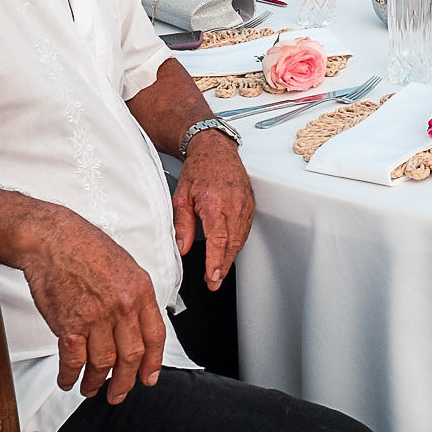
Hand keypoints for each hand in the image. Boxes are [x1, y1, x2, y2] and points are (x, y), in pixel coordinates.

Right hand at [17, 207, 168, 404]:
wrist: (52, 239)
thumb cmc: (84, 247)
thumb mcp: (125, 266)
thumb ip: (134, 295)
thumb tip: (139, 322)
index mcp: (140, 290)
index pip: (155, 336)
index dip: (153, 362)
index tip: (149, 377)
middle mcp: (122, 306)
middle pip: (130, 356)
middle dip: (125, 381)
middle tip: (119, 393)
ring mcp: (96, 317)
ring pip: (103, 363)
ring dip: (96, 382)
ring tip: (91, 389)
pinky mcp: (69, 325)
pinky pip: (74, 361)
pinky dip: (70, 376)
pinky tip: (68, 380)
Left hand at [173, 134, 254, 289]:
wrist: (215, 149)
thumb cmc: (198, 169)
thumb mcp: (181, 197)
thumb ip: (182, 224)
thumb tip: (181, 247)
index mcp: (215, 205)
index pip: (218, 242)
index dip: (215, 263)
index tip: (212, 278)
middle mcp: (234, 206)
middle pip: (231, 245)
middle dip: (222, 267)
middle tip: (214, 282)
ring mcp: (244, 205)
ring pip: (240, 239)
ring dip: (230, 257)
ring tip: (219, 271)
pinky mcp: (250, 204)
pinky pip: (245, 229)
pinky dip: (237, 243)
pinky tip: (229, 250)